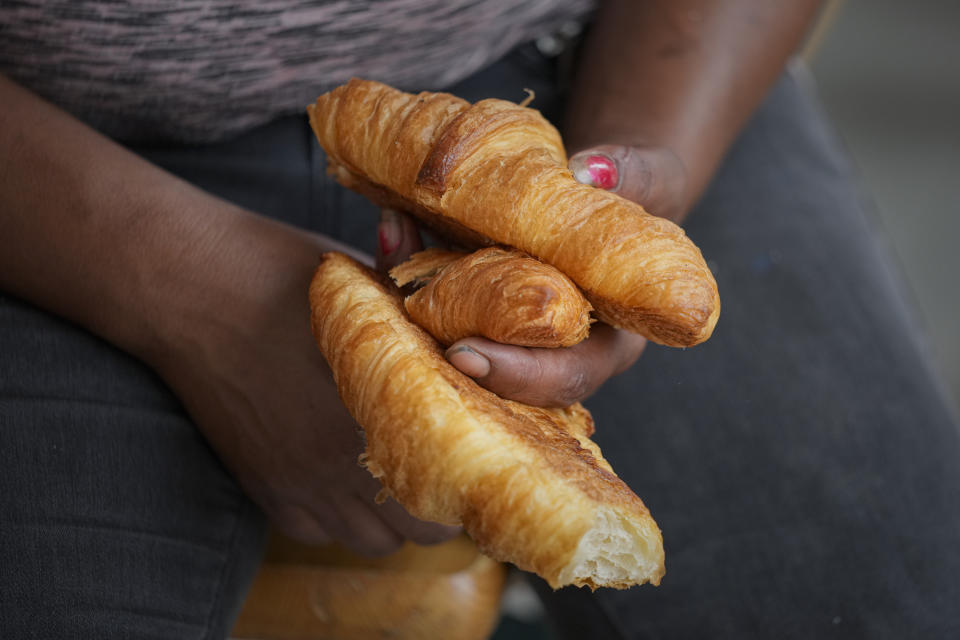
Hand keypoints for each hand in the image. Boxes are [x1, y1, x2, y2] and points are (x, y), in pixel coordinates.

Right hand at [148, 215, 457, 554]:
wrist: (193, 289)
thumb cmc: (285, 275)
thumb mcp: (370, 288)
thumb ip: (423, 318)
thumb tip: (472, 334)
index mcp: (385, 406)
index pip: (455, 481)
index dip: (471, 471)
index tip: (474, 451)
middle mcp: (346, 460)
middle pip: (424, 528)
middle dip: (441, 503)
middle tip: (439, 463)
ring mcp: (303, 482)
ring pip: (375, 542)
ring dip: (391, 517)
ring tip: (389, 473)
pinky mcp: (266, 489)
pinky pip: (320, 533)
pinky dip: (338, 517)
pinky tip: (336, 474)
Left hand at [373, 141, 681, 406]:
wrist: (608, 182)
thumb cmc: (641, 191)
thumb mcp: (652, 178)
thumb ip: (633, 177)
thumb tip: (588, 172)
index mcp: (603, 338)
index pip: (563, 374)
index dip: (517, 374)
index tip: (467, 354)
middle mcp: (547, 341)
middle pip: (495, 370)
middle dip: (445, 351)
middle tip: (406, 325)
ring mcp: (504, 319)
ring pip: (452, 330)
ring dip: (413, 296)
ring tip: (394, 238)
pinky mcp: (472, 290)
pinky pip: (433, 290)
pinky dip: (408, 260)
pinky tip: (393, 222)